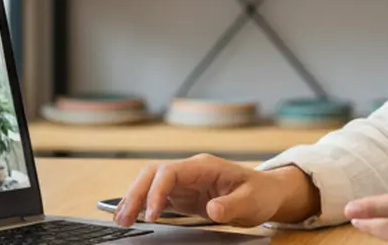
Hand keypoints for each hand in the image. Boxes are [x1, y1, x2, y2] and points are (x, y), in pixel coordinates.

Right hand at [113, 153, 317, 227]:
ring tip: (121, 221)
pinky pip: (157, 196)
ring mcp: (184, 182)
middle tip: (124, 219)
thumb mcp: (251, 201)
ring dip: (134, 199)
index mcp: (204, 167)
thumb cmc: (260, 193)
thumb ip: (231, 205)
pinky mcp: (183, 194)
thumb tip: (213, 209)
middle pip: (152, 174)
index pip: (170, 172)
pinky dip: (143, 205)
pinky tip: (133, 218)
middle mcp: (190, 171)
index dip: (157, 191)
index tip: (152, 214)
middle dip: (135, 193)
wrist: (266, 193)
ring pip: (150, 183)